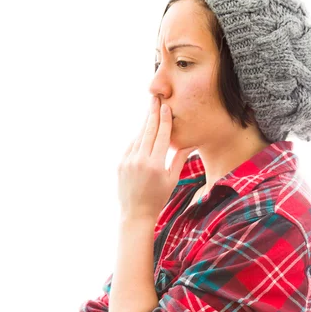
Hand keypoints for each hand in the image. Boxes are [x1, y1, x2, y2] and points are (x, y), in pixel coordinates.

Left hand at [117, 96, 196, 219]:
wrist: (136, 213)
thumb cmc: (158, 197)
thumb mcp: (172, 179)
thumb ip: (180, 159)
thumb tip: (190, 142)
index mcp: (155, 164)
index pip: (161, 136)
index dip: (164, 119)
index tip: (166, 106)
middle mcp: (140, 160)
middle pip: (148, 131)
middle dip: (152, 113)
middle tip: (155, 98)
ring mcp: (128, 161)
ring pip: (139, 137)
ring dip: (145, 124)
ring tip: (150, 110)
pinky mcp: (121, 163)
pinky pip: (131, 146)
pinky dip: (138, 138)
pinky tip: (144, 131)